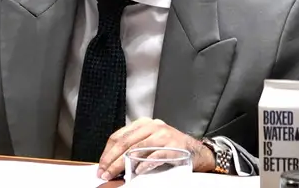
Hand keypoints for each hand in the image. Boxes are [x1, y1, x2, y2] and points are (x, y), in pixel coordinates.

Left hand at [97, 118, 214, 179]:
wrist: (196, 150)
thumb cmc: (170, 147)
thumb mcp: (150, 141)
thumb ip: (133, 147)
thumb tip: (112, 163)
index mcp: (143, 124)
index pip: (118, 137)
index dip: (107, 152)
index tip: (101, 166)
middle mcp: (152, 126)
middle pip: (124, 143)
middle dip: (111, 160)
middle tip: (104, 173)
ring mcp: (163, 136)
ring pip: (136, 150)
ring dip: (123, 164)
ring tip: (115, 175)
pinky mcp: (173, 147)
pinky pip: (154, 156)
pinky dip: (144, 165)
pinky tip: (136, 172)